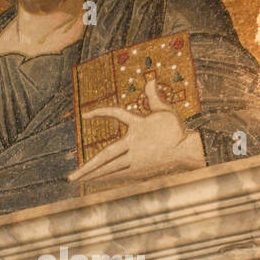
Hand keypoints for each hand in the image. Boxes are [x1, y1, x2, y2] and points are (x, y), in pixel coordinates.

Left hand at [68, 76, 204, 183]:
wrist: (188, 152)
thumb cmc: (176, 131)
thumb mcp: (165, 111)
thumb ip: (154, 96)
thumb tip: (150, 79)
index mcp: (138, 127)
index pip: (116, 114)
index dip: (100, 112)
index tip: (86, 115)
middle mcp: (134, 146)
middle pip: (105, 157)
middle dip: (87, 167)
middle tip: (71, 177)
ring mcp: (136, 161)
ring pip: (110, 169)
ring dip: (93, 175)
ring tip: (78, 179)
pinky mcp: (140, 171)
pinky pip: (119, 175)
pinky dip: (106, 177)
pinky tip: (96, 180)